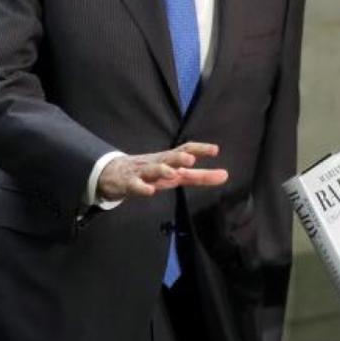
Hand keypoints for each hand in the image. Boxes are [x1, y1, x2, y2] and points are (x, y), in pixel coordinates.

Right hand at [95, 142, 227, 200]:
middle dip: (178, 158)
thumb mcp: (176, 175)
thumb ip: (201, 176)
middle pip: (168, 157)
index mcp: (168, 160)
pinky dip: (142, 188)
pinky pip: (135, 185)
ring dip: (161, 170)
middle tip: (190, 160)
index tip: (215, 150)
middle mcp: (157, 163)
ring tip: (171, 172)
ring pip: (152, 169)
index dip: (199, 149)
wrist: (114, 173)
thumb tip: (225, 175)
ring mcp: (142, 172)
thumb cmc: (152, 173)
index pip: (185, 150)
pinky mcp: (129, 183)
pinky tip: (149, 191)